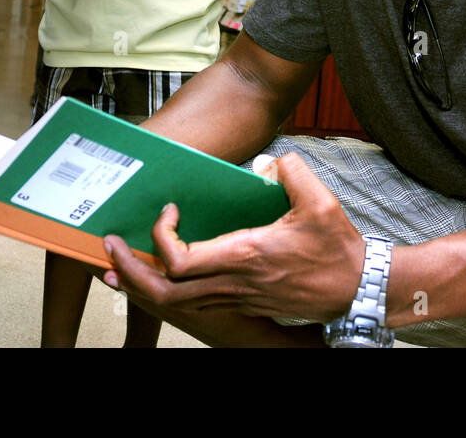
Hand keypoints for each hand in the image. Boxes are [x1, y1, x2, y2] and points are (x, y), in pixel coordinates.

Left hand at [103, 152, 365, 322]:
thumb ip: (293, 172)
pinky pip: (193, 306)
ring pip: (174, 305)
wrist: (356, 290)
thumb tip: (271, 160)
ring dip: (141, 285)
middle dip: (128, 270)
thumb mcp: (321, 202)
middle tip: (108, 247)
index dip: (160, 237)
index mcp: (244, 256)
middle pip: (163, 292)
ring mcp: (237, 300)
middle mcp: (233, 284)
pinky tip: (158, 280)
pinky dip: (167, 293)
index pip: (179, 260)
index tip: (167, 212)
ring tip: (118, 267)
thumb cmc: (337, 250)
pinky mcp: (244, 305)